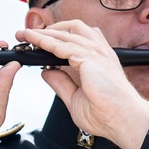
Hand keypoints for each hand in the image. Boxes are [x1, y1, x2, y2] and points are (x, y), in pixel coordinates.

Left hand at [17, 23, 148, 148]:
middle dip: (48, 29)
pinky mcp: (91, 58)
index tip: (36, 41)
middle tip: (27, 34)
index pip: (75, 39)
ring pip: (66, 33)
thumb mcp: (75, 98)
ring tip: (26, 35)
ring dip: (44, 32)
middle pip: (72, 28)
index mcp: (98, 60)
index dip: (55, 37)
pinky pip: (63, 45)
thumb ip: (61, 83)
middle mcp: (99, 52)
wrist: (122, 120)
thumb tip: (47, 72)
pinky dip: (47, 42)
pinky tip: (35, 42)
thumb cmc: (107, 113)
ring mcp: (97, 53)